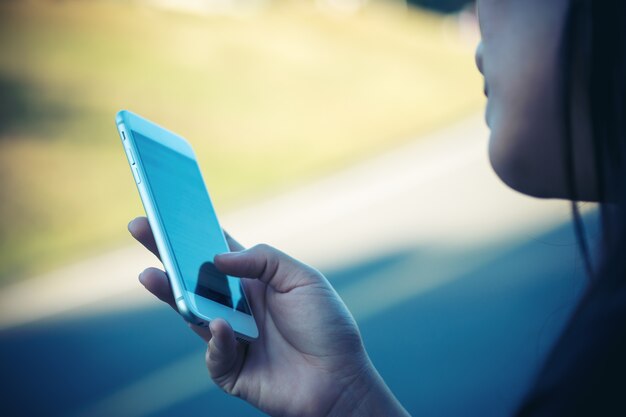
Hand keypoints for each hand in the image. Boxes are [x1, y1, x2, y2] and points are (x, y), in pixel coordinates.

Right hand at [128, 217, 408, 416]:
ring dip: (171, 293)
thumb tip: (218, 257)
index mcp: (255, 282)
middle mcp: (238, 306)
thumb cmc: (327, 325)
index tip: (168, 210)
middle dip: (165, 253)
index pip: (216, 251)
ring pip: (191, 312)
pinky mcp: (230, 369)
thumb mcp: (303, 279)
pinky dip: (216, 339)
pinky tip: (222, 327)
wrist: (341, 379)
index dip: (193, 231)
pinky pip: (213, 352)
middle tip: (139, 227)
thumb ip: (264, 259)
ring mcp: (232, 337)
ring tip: (151, 275)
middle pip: (194, 277)